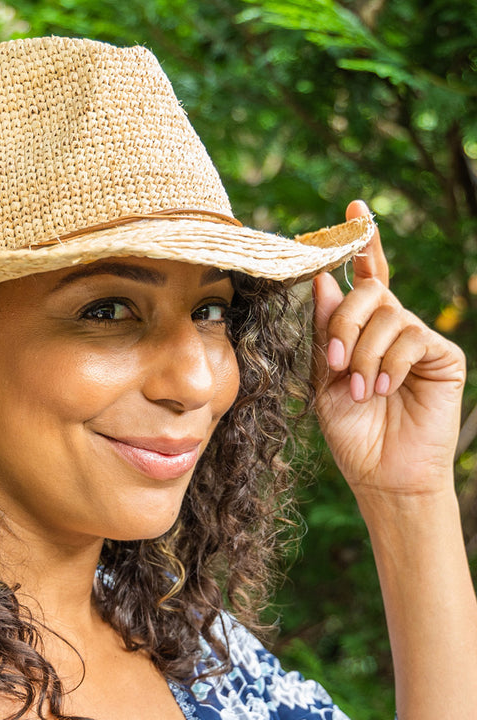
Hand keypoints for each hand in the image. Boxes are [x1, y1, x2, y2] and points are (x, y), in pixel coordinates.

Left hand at [311, 201, 465, 498]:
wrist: (380, 472)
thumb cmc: (350, 428)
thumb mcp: (325, 378)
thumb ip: (326, 332)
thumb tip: (322, 281)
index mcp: (362, 331)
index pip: (364, 280)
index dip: (361, 244)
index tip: (354, 208)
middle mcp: (392, 328)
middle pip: (370, 292)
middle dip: (345, 323)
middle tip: (337, 363)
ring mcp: (419, 340)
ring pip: (388, 315)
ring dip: (365, 352)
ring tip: (361, 389)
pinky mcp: (443, 356)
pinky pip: (412, 337)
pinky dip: (390, 362)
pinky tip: (385, 388)